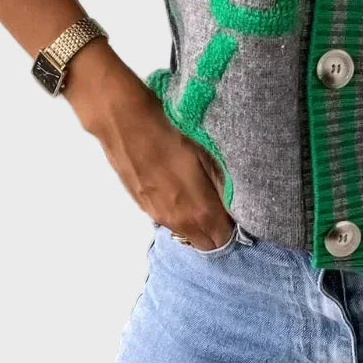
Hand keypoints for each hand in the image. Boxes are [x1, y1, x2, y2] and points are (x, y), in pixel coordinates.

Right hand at [64, 42, 233, 250]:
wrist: (123, 120)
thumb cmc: (171, 131)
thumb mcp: (205, 153)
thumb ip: (222, 184)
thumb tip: (235, 204)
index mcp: (198, 210)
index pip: (223, 239)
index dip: (234, 228)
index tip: (240, 212)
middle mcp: (177, 221)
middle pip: (204, 242)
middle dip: (217, 231)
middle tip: (224, 206)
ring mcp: (156, 215)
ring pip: (184, 232)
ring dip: (197, 223)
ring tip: (202, 196)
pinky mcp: (141, 205)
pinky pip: (167, 219)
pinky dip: (178, 213)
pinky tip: (179, 189)